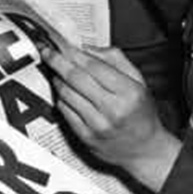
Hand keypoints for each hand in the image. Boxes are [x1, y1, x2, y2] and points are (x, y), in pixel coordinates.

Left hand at [39, 42, 180, 189]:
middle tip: (47, 51)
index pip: (93, 66)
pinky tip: (63, 91)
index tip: (61, 44)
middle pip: (76, 78)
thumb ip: (115, 59)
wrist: (145, 149)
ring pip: (67, 93)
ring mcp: (97, 124)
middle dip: (57, 61)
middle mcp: (112, 109)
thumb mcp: (139, 81)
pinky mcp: (85, 136)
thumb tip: (87, 48)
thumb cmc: (141, 114)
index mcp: (128, 92)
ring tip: (56, 71)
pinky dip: (60, 97)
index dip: (73, 52)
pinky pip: (65, 111)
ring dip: (57, 78)